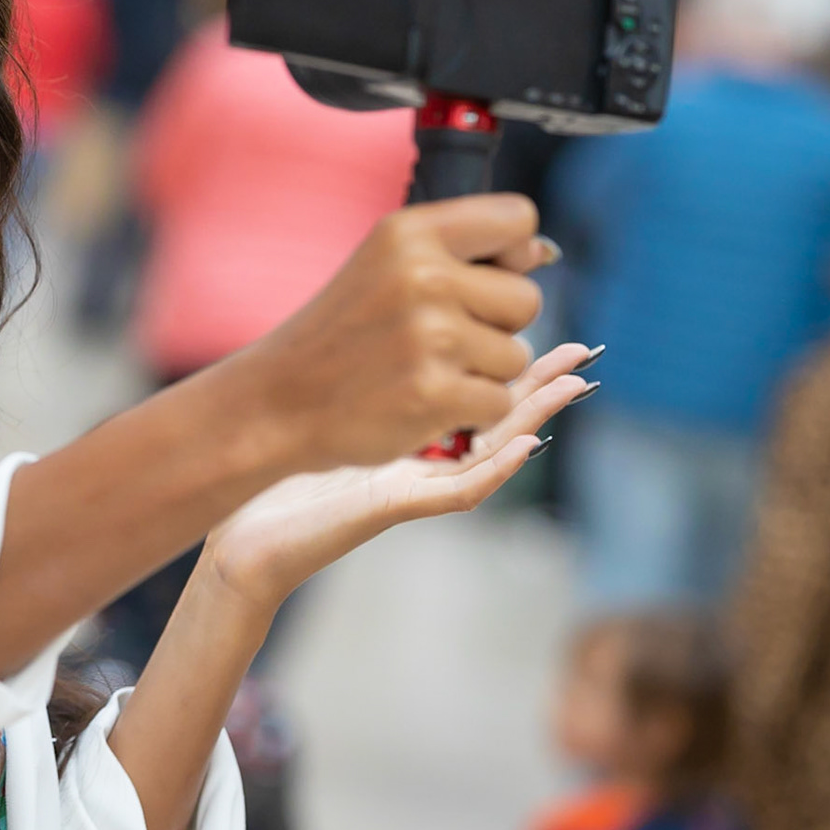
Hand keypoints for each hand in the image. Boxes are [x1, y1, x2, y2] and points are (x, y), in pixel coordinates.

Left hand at [199, 341, 593, 614]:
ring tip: (574, 387)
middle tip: (584, 353)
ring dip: (536, 417)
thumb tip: (381, 303)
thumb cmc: (277, 467)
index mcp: (411, 428)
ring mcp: (413, 483)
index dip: (513, 356)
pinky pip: (458, 488)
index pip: (474, 386)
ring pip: (492, 451)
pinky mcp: (393, 506)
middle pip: (498, 415)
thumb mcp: (327, 408)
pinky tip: (526, 443)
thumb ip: (362, 368)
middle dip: (543, 384)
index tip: (543, 322)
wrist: (245, 526)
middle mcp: (422, 457)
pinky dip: (495, 467)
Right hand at [204, 194, 551, 470]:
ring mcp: (431, 337)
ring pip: (516, 357)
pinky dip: (470, 411)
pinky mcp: (435, 394)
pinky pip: (499, 401)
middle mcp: (424, 276)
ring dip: (481, 373)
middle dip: (495, 326)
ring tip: (422, 370)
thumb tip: (542, 253)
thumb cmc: (340, 334)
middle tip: (436, 338)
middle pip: (527, 299)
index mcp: (410, 232)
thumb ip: (458, 252)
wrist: (279, 400)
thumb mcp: (384, 264)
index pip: (518, 219)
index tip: (478, 279)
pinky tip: (423, 401)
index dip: (511, 254)